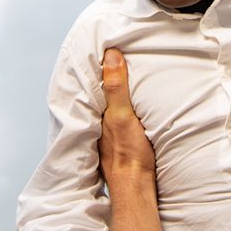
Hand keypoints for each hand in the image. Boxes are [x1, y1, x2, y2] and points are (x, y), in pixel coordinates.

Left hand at [99, 48, 155, 189]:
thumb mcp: (122, 115)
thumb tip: (111, 55)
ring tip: (121, 72)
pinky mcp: (119, 139)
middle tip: (113, 53)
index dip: (98, 63)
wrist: (136, 186)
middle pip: (100, 91)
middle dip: (105, 74)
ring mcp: (108, 131)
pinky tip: (129, 103)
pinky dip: (121, 105)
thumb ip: (116, 87)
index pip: (94, 80)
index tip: (105, 44)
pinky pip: (117, 115)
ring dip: (114, 90)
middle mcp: (98, 121)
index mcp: (96, 112)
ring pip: (108, 104)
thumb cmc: (128, 153)